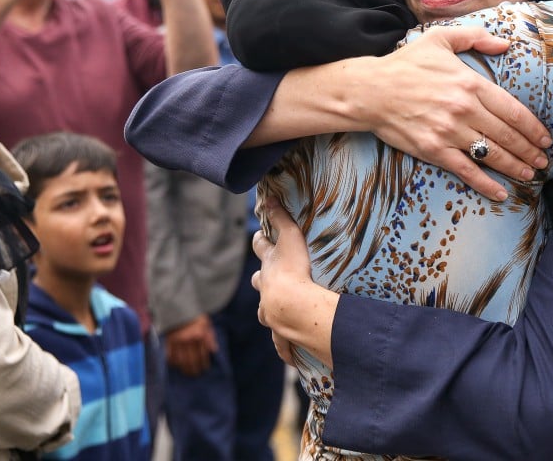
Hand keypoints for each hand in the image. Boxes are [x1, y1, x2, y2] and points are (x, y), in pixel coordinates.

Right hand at [163, 314, 217, 376]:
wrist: (178, 305)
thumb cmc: (194, 315)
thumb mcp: (206, 323)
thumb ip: (210, 336)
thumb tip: (214, 350)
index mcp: (200, 335)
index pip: (203, 355)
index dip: (204, 364)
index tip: (204, 369)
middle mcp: (189, 339)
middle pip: (192, 360)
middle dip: (194, 369)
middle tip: (195, 375)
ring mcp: (177, 341)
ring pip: (181, 360)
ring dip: (184, 368)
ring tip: (186, 372)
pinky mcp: (167, 340)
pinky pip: (169, 355)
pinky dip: (172, 361)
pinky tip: (175, 365)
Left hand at [251, 199, 337, 367]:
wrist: (293, 307)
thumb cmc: (294, 271)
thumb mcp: (290, 238)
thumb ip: (282, 218)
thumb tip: (268, 196)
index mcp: (269, 267)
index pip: (261, 249)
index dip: (260, 241)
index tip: (260, 237)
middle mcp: (265, 290)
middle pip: (258, 281)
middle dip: (262, 278)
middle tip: (268, 277)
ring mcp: (270, 312)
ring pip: (264, 311)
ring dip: (269, 309)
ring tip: (278, 311)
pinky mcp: (281, 332)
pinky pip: (281, 342)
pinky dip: (284, 347)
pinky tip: (289, 357)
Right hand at [363, 26, 551, 200]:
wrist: (369, 90)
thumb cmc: (405, 64)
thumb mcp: (440, 39)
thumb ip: (476, 37)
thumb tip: (505, 44)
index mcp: (470, 83)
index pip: (513, 110)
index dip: (533, 128)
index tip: (545, 138)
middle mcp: (464, 109)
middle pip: (507, 135)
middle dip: (530, 151)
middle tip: (543, 160)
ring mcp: (449, 132)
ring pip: (492, 154)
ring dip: (515, 167)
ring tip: (530, 174)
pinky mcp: (433, 150)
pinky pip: (467, 171)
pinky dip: (486, 184)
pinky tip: (501, 193)